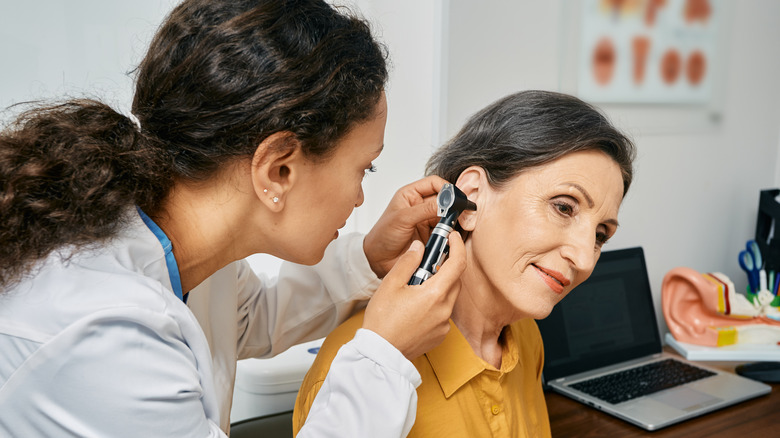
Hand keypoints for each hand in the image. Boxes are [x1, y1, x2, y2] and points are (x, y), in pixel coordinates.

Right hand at [362, 231, 465, 359]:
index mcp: (435, 294)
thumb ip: (408, 262)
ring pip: (449, 297)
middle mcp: (444, 310)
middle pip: (454, 280)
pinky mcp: (440, 335)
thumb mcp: (391, 284)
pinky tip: (416, 306)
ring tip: (416, 287)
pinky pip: (443, 313)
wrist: (380, 353)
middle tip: (427, 262)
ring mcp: (444, 325)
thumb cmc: (382, 320)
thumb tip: (419, 247)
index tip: (453, 237)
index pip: (458, 264)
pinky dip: (435, 304)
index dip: (457, 246)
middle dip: (445, 267)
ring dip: (439, 287)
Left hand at [363, 175, 448, 278]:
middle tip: (458, 213)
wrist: (378, 261)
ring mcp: (427, 221)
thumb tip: (445, 203)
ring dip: (451, 221)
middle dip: (452, 206)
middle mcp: (420, 206)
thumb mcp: (402, 219)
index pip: (434, 183)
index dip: (446, 187)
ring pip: (447, 216)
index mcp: (411, 195)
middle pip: (444, 199)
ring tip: (449, 227)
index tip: (455, 197)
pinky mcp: (432, 235)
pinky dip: (449, 234)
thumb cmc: (382, 236)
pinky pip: (446, 231)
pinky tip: (447, 237)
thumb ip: (425, 209)